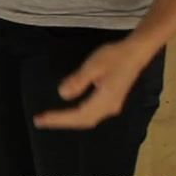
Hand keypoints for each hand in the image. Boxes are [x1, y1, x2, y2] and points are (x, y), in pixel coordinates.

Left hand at [33, 40, 156, 129]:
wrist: (135, 52)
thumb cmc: (114, 57)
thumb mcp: (93, 66)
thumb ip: (78, 81)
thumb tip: (62, 95)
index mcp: (105, 101)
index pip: (78, 115)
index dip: (59, 118)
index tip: (41, 119)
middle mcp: (109, 108)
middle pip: (83, 121)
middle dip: (61, 122)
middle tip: (39, 121)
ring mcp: (111, 106)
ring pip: (87, 119)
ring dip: (68, 120)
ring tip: (49, 119)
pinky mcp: (111, 101)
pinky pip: (91, 114)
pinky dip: (76, 116)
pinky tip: (67, 113)